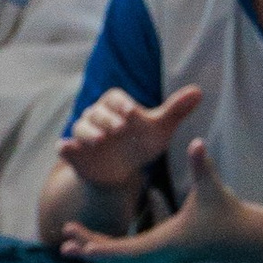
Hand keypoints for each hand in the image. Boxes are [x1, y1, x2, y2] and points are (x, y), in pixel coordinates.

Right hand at [58, 83, 200, 195]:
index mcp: (114, 106)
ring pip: (79, 128)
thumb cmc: (140, 143)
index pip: (113, 97)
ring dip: (87, 133)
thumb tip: (198, 91)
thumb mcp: (160, 129)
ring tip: (100, 141)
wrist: (122, 171)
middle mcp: (95, 118)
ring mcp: (82, 136)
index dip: (121, 103)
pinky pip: (64, 148)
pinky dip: (64, 147)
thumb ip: (176, 110)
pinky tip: (66, 149)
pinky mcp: (73, 153)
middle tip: (120, 129)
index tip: (132, 112)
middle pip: (95, 112)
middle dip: (106, 119)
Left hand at [59, 144, 262, 262]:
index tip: (79, 245)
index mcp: (168, 243)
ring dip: (97, 255)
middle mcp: (161, 258)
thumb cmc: (226, 211)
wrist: (242, 237)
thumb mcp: (212, 187)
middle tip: (63, 243)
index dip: (103, 248)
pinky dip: (111, 256)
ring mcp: (162, 262)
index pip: (128, 251)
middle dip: (91, 251)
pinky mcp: (163, 260)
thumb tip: (197, 142)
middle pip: (118, 261)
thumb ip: (201, 165)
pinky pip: (130, 261)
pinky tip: (93, 248)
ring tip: (69, 248)